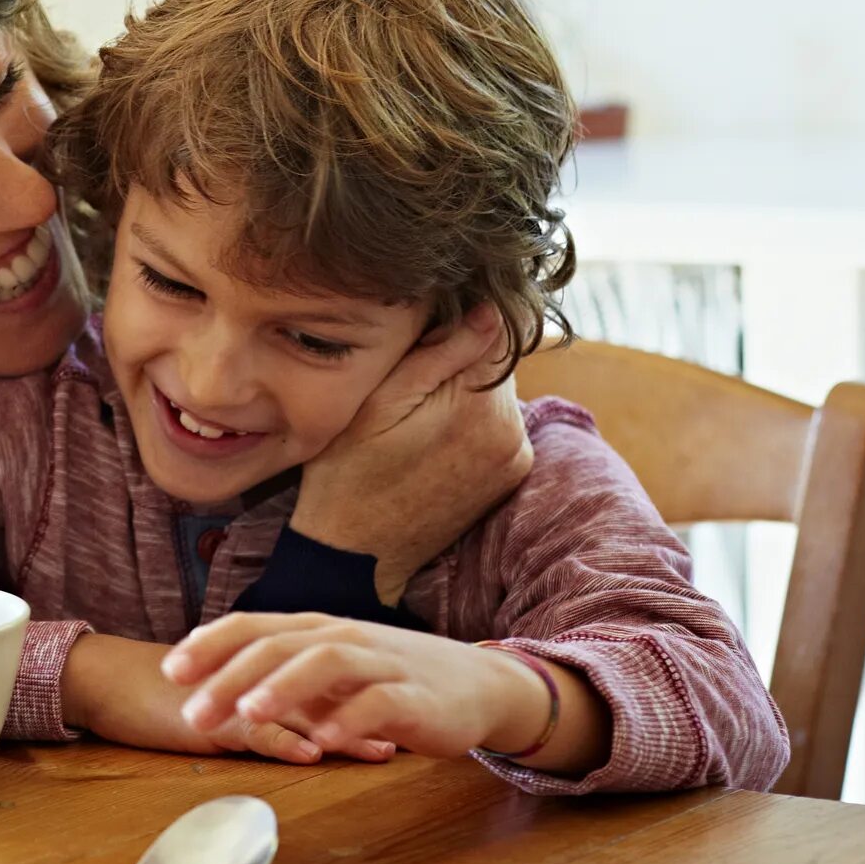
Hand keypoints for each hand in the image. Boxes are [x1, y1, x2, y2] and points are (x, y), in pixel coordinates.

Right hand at [60, 634, 390, 763]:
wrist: (101, 679)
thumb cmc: (153, 691)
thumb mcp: (212, 697)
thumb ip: (248, 704)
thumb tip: (288, 720)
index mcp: (255, 670)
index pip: (319, 681)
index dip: (360, 696)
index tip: (400, 710)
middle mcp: (251, 679)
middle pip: (323, 697)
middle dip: (367, 714)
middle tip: (412, 730)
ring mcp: (232, 698)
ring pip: (297, 714)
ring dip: (340, 733)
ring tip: (381, 749)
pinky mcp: (208, 719)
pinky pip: (251, 731)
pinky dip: (283, 742)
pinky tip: (312, 753)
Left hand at [162, 613, 571, 764]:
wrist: (480, 685)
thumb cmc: (391, 679)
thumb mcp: (332, 673)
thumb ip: (284, 676)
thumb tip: (217, 687)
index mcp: (317, 631)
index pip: (254, 626)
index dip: (210, 645)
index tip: (169, 672)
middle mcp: (345, 639)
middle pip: (279, 645)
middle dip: (231, 675)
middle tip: (193, 710)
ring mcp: (383, 664)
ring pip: (327, 662)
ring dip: (284, 685)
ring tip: (249, 713)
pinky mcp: (417, 699)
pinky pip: (381, 704)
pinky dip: (351, 718)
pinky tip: (325, 740)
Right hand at [291, 305, 532, 604]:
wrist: (355, 552)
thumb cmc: (350, 472)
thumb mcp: (380, 400)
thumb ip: (441, 353)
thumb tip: (492, 310)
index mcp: (484, 409)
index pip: (492, 333)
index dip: (453, 326)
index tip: (416, 341)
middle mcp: (513, 435)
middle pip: (493, 364)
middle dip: (456, 362)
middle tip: (402, 381)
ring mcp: (514, 461)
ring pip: (493, 394)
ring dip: (460, 392)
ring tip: (410, 414)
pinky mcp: (506, 479)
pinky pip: (493, 425)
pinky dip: (466, 421)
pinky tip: (426, 438)